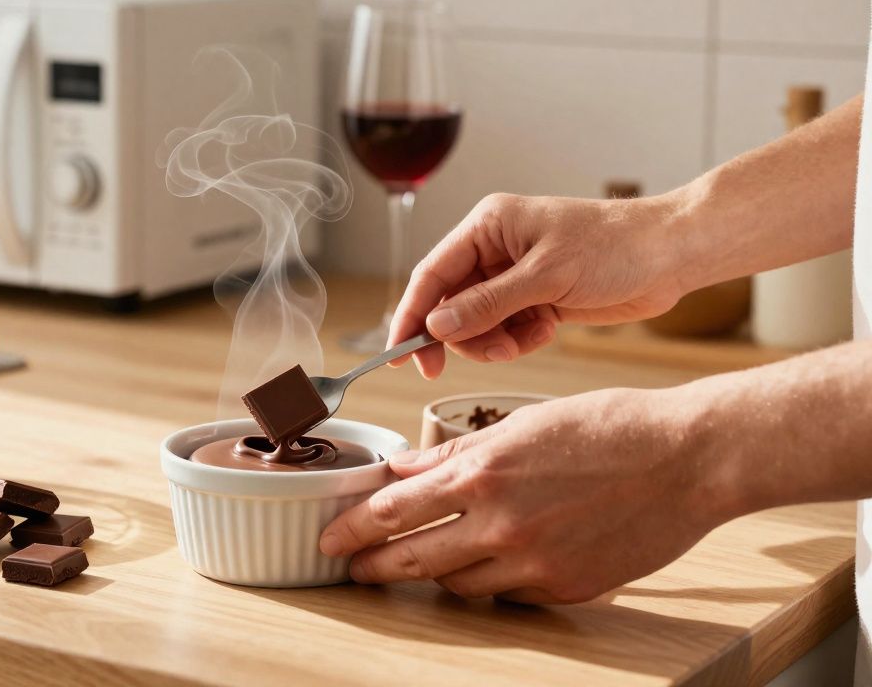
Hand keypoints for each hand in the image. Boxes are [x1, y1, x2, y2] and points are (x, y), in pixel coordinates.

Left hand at [318, 388, 732, 603]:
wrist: (688, 459)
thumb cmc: (609, 427)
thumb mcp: (523, 425)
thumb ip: (457, 454)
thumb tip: (405, 467)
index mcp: (484, 474)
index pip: (394, 512)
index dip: (354, 530)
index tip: (331, 540)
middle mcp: (502, 525)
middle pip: (414, 560)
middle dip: (375, 567)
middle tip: (354, 570)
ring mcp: (536, 564)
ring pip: (460, 585)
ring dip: (435, 574)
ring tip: (425, 561)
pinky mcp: (567, 588)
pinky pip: (509, 595)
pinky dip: (491, 581)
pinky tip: (491, 563)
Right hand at [389, 193, 688, 377]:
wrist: (671, 255)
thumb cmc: (615, 246)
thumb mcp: (546, 276)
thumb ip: (487, 304)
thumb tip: (436, 327)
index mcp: (487, 227)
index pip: (432, 275)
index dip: (412, 316)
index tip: (399, 356)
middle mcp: (494, 251)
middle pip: (449, 305)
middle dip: (461, 336)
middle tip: (475, 358)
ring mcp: (514, 277)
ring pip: (475, 324)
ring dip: (493, 342)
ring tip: (524, 341)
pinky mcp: (535, 300)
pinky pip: (505, 331)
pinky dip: (518, 340)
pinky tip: (545, 331)